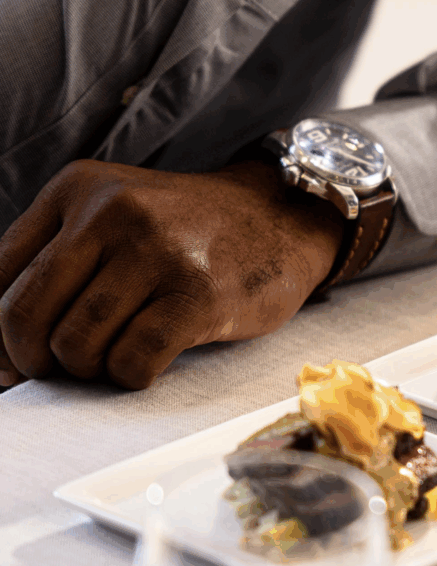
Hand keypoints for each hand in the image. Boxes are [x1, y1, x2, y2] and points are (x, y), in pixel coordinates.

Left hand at [0, 160, 344, 388]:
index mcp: (78, 189)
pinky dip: (131, 376)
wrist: (280, 218)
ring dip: (90, 369)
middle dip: (36, 360)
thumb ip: (61, 260)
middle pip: (26, 315)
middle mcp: (113, 213)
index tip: (10, 366)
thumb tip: (2, 354)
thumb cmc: (192, 231)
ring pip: (77, 345)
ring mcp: (159, 253)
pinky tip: (147, 363)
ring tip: (116, 356)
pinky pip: (133, 360)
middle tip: (64, 368)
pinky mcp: (199, 295)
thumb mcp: (116, 215)